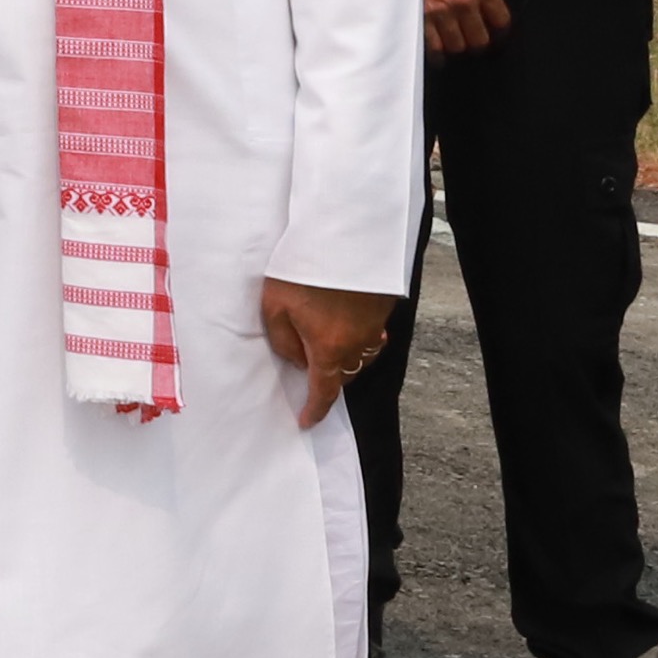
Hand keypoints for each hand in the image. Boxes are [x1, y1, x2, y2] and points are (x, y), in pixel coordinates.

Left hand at [259, 276, 396, 425]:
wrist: (344, 235)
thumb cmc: (303, 270)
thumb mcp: (275, 307)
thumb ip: (283, 341)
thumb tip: (299, 360)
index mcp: (328, 349)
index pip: (323, 392)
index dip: (315, 410)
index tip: (306, 421)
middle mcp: (357, 344)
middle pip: (344, 374)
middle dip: (328, 378)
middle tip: (308, 368)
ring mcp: (374, 326)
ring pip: (361, 357)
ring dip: (345, 359)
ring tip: (326, 345)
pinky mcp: (383, 308)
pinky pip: (372, 336)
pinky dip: (359, 339)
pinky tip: (346, 323)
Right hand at [418, 0, 509, 59]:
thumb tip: (484, 6)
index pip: (501, 20)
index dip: (498, 29)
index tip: (495, 32)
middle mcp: (464, 2)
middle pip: (480, 39)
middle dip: (476, 41)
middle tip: (472, 39)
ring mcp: (442, 12)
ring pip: (457, 45)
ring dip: (455, 45)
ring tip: (453, 42)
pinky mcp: (422, 18)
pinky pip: (434, 46)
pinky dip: (436, 52)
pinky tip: (438, 53)